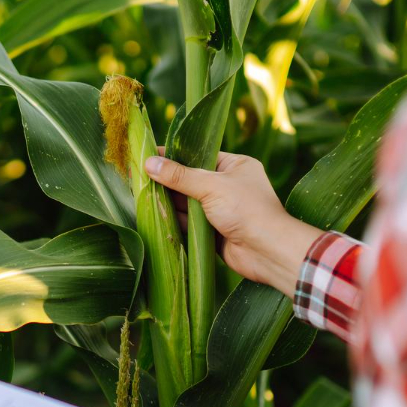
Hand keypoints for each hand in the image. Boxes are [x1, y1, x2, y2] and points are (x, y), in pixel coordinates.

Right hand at [145, 150, 322, 296]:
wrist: (267, 251)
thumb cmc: (246, 210)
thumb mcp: (211, 186)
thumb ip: (180, 176)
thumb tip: (150, 163)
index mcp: (235, 166)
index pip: (200, 155)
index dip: (175, 156)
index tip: (149, 154)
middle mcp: (229, 186)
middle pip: (191, 180)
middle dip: (168, 181)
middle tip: (139, 177)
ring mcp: (222, 210)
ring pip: (189, 204)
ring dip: (169, 202)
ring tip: (142, 196)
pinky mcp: (215, 232)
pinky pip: (190, 223)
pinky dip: (175, 221)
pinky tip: (155, 216)